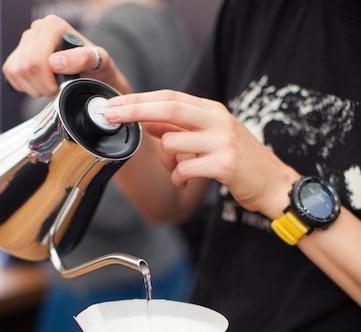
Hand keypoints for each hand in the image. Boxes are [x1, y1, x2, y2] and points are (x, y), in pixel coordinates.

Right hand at [2, 15, 130, 97]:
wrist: (91, 72)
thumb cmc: (96, 65)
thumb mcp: (99, 61)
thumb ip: (82, 59)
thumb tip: (55, 62)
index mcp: (53, 25)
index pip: (37, 60)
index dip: (47, 82)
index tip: (60, 88)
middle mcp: (36, 28)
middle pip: (25, 67)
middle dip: (41, 87)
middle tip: (56, 90)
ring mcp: (25, 41)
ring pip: (15, 71)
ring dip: (33, 88)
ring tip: (50, 87)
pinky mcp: (17, 54)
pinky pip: (10, 74)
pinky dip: (24, 86)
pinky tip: (40, 84)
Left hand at [105, 89, 297, 218]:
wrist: (273, 183)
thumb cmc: (240, 161)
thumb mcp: (211, 138)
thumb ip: (181, 129)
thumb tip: (147, 121)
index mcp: (212, 110)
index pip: (170, 97)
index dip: (139, 100)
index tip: (114, 104)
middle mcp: (218, 120)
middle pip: (168, 107)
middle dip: (134, 110)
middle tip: (110, 115)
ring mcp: (222, 141)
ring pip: (172, 143)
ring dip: (166, 161)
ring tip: (177, 170)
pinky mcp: (224, 165)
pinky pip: (185, 169)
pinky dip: (178, 178)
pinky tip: (185, 182)